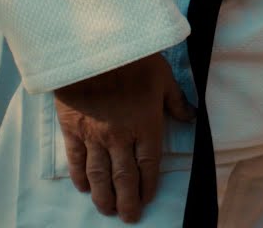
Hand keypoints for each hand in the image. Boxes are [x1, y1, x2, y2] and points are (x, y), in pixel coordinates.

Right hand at [53, 53, 194, 223]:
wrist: (92, 51)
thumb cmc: (133, 60)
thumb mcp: (164, 77)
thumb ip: (175, 101)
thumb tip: (189, 117)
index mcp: (146, 125)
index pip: (149, 163)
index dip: (148, 184)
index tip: (148, 198)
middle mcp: (121, 136)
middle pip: (124, 176)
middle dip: (127, 200)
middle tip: (129, 217)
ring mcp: (94, 135)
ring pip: (99, 174)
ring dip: (104, 195)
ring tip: (107, 210)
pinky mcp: (72, 129)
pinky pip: (76, 159)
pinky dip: (80, 176)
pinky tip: (84, 188)